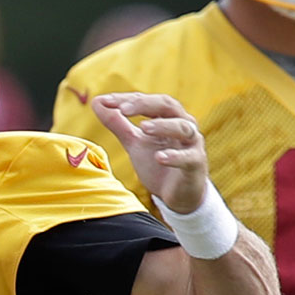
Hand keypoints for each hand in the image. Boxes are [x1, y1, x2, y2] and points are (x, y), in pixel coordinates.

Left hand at [91, 93, 209, 214]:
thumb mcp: (134, 142)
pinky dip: (174, 156)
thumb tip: (97, 102)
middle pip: (168, 106)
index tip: (106, 101)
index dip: (127, 99)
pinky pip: (188, 157)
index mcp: (168, 116)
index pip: (148, 101)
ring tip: (143, 128)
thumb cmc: (159, 163)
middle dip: (145, 105)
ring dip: (163, 126)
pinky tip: (159, 158)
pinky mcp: (196, 164)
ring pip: (182, 128)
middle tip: (123, 109)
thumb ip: (117, 124)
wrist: (178, 195)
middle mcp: (183, 125)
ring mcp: (193, 144)